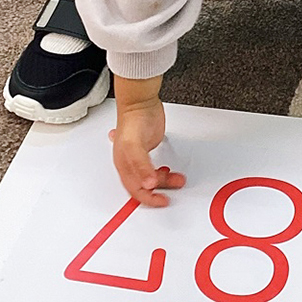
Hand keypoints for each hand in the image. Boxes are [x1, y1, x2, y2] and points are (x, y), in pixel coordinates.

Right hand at [110, 76, 185, 206]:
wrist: (140, 101)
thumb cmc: (132, 120)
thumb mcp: (134, 146)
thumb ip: (141, 166)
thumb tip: (148, 185)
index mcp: (123, 165)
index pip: (135, 190)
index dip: (148, 198)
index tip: (162, 201)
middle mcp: (130, 162)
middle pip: (143, 185)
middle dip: (158, 190)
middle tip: (173, 189)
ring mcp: (140, 155)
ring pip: (151, 175)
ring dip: (164, 179)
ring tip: (177, 178)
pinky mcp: (149, 147)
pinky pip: (156, 166)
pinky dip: (163, 170)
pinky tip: (168, 169)